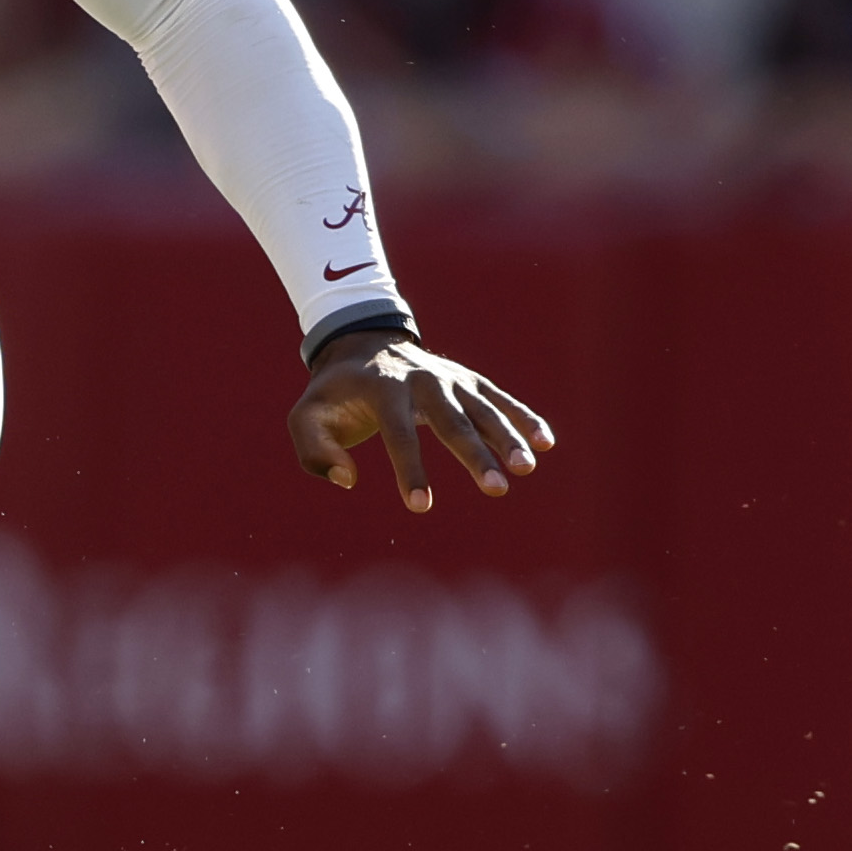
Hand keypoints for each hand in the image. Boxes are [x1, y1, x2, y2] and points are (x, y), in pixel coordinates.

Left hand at [288, 333, 555, 512]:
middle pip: (453, 421)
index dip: (410, 469)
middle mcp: (422, 379)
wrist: (361, 343)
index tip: (420, 507)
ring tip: (527, 468)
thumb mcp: (306, 416)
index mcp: (383, 388)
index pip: (399, 433)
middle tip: (498, 489)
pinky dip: (523, 417)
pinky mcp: (467, 380)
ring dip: (507, 438)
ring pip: (483, 409)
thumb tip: (347, 479)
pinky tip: (546, 442)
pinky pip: (499, 399)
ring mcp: (449, 377)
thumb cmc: (334, 394)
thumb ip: (315, 451)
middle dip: (476, 456)